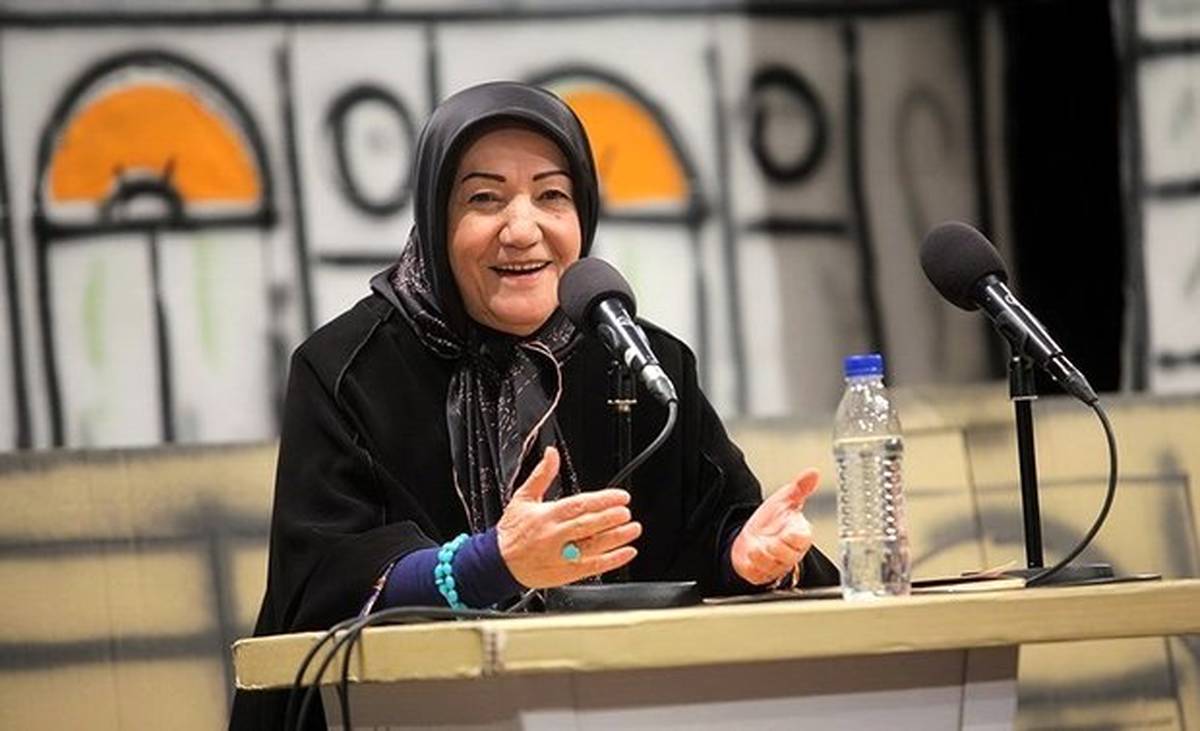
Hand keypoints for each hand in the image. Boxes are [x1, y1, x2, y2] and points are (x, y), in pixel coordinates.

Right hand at [497, 446, 640, 588]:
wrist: (498, 563)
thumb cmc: (512, 531)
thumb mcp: (523, 497)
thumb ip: (541, 475)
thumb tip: (552, 453)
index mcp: (547, 516)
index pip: (579, 505)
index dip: (602, 500)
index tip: (620, 496)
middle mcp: (555, 536)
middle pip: (588, 526)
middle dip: (610, 518)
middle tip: (626, 512)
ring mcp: (561, 556)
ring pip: (593, 547)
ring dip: (616, 538)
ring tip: (632, 529)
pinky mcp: (565, 573)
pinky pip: (593, 567)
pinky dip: (612, 560)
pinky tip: (627, 552)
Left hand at [731, 469, 818, 585]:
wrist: (751, 537)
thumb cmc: (772, 520)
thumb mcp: (784, 501)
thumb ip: (799, 488)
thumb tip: (813, 472)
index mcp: (798, 535)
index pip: (803, 540)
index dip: (796, 537)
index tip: (789, 532)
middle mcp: (788, 552)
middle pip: (789, 556)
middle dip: (778, 549)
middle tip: (770, 541)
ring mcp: (774, 565)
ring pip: (772, 566)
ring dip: (762, 557)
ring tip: (755, 548)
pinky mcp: (759, 573)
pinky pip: (757, 574)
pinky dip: (751, 566)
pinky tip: (748, 557)